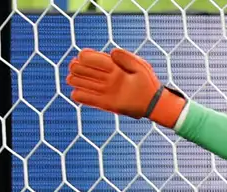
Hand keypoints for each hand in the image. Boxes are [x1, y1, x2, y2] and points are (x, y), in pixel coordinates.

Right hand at [66, 48, 185, 127]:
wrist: (154, 102)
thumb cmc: (148, 82)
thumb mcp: (139, 66)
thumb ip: (126, 58)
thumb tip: (111, 52)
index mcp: (113, 66)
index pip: (94, 58)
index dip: (86, 56)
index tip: (82, 56)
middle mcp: (107, 78)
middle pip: (86, 70)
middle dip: (78, 68)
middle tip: (74, 67)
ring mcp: (106, 90)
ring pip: (84, 83)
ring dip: (76, 81)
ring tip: (71, 79)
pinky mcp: (106, 103)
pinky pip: (89, 100)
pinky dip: (81, 97)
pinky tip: (75, 93)